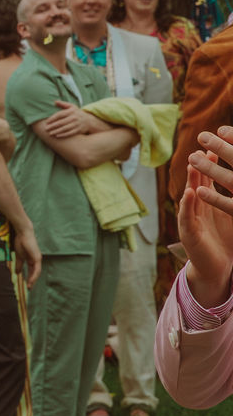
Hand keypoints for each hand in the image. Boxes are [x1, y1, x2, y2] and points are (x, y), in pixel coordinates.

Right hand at [13, 224, 41, 287]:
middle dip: (32, 281)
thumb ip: (19, 264)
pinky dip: (34, 275)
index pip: (32, 271)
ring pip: (37, 272)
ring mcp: (37, 259)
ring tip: (29, 287)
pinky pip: (37, 269)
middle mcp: (36, 260)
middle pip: (35, 273)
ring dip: (33, 280)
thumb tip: (17, 273)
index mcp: (32, 259)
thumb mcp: (18, 256)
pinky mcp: (37, 258)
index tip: (26, 285)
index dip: (30, 278)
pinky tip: (31, 280)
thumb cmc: (21, 242)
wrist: (22, 234)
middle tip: (29, 289)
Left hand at [41, 101, 99, 138]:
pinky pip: (69, 133)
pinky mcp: (78, 130)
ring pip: (65, 128)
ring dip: (57, 131)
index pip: (60, 114)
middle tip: (46, 129)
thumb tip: (55, 102)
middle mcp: (74, 117)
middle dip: (53, 126)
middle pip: (61, 122)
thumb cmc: (77, 113)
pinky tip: (57, 136)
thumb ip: (63, 104)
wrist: (89, 121)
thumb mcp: (72, 107)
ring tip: (50, 133)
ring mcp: (76, 124)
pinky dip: (63, 135)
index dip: (53, 118)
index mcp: (71, 111)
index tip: (47, 122)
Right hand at [180, 132, 232, 305]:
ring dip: (190, 180)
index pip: (208, 178)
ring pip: (190, 196)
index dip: (212, 162)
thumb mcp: (232, 216)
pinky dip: (187, 204)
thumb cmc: (225, 242)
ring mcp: (191, 220)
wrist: (217, 269)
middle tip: (203, 147)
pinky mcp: (189, 234)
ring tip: (192, 165)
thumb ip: (232, 201)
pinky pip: (187, 216)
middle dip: (199, 165)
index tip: (218, 145)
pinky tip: (189, 193)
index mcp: (207, 204)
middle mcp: (197, 209)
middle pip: (197, 182)